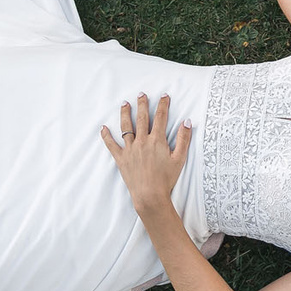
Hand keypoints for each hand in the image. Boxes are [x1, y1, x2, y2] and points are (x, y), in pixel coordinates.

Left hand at [98, 93, 194, 211]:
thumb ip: (183, 139)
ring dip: (125, 113)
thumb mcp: (180, 159)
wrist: (150, 195)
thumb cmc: (166, 179)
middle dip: (142, 104)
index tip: (164, 96)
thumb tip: (187, 122)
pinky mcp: (121, 158)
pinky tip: (103, 128)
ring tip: (125, 103)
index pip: (161, 117)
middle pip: (142, 118)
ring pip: (126, 127)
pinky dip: (106, 136)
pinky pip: (111, 145)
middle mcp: (142, 141)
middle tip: (141, 94)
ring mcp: (130, 149)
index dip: (163, 105)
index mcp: (157, 140)